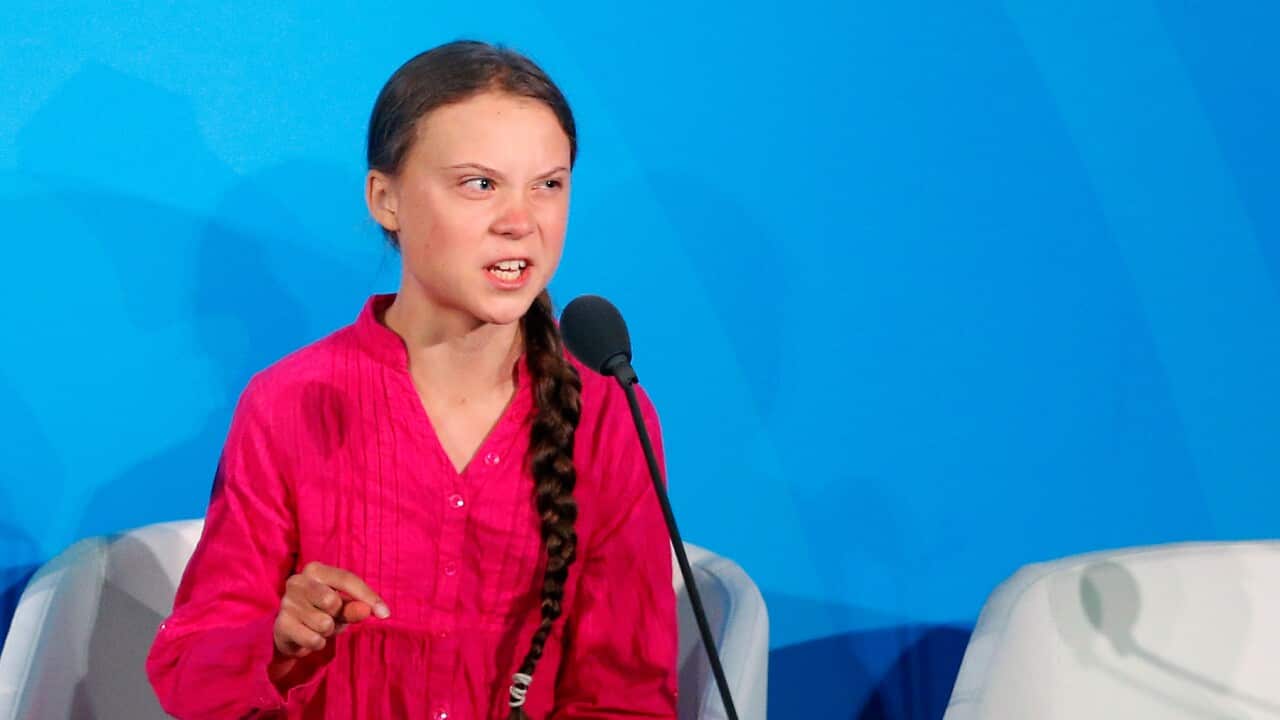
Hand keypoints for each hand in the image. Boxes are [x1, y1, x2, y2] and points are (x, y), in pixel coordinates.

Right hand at [272, 561, 389, 658]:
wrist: (290, 631)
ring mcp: (286, 603)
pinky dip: (317, 643)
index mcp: (315, 570)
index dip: (368, 597)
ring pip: (324, 623)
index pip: (347, 579)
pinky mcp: (280, 624)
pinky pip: (313, 639)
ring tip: (318, 626)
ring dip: (328, 631)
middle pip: (333, 601)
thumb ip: (356, 607)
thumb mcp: (343, 607)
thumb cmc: (321, 611)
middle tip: (330, 617)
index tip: (385, 614)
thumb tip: (373, 611)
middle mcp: (297, 581)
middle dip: (338, 615)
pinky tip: (309, 636)